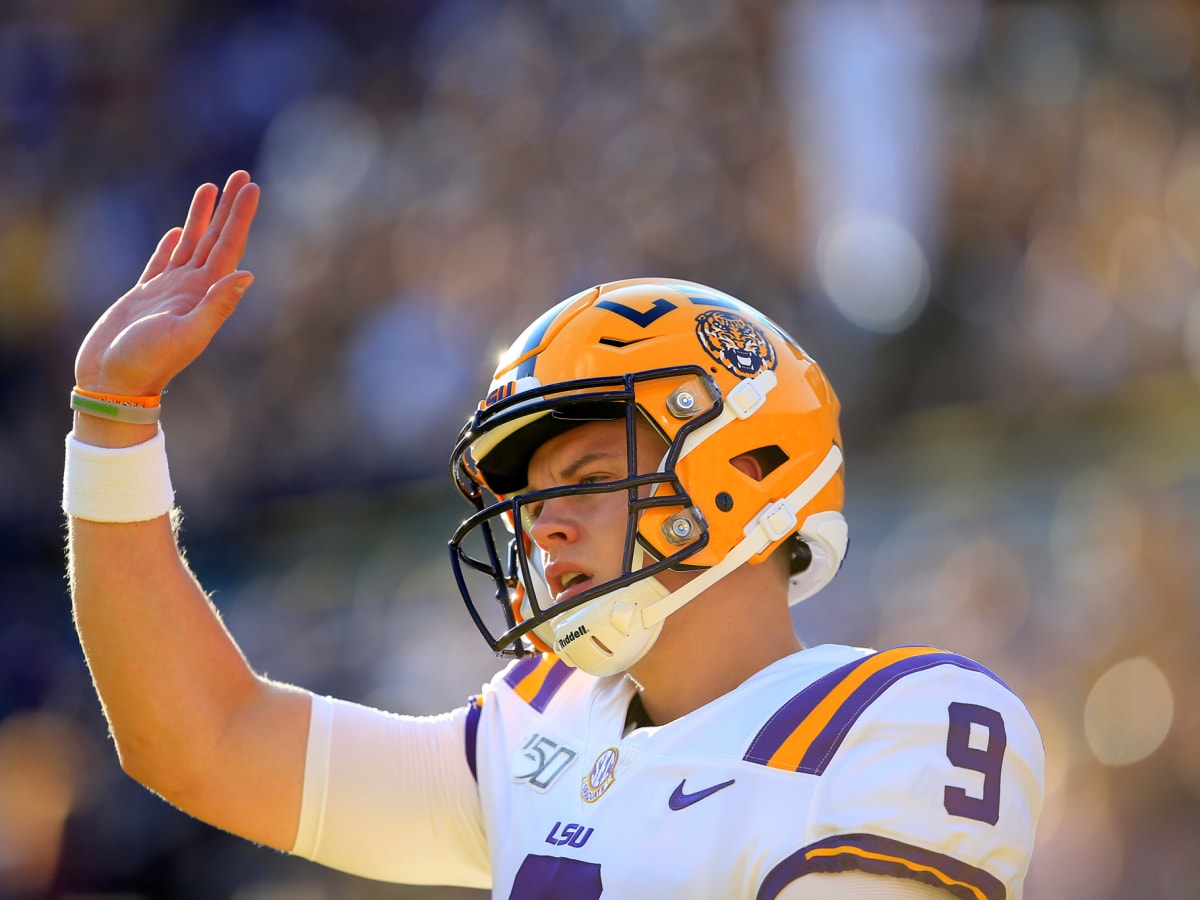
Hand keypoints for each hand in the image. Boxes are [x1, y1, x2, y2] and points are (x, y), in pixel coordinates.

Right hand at [74, 171, 260, 396]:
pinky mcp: (144, 296)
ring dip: (202, 218)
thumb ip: (217, 306)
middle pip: (216, 239)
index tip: (253, 187)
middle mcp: (192, 290)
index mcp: (205, 295)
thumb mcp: (186, 334)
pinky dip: (172, 244)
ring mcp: (169, 292)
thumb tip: (247, 276)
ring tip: (211, 188)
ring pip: (191, 244)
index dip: (241, 217)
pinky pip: (162, 262)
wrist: (113, 384)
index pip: (229, 247)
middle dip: (230, 208)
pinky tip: (180, 231)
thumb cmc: (148, 363)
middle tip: (242, 175)